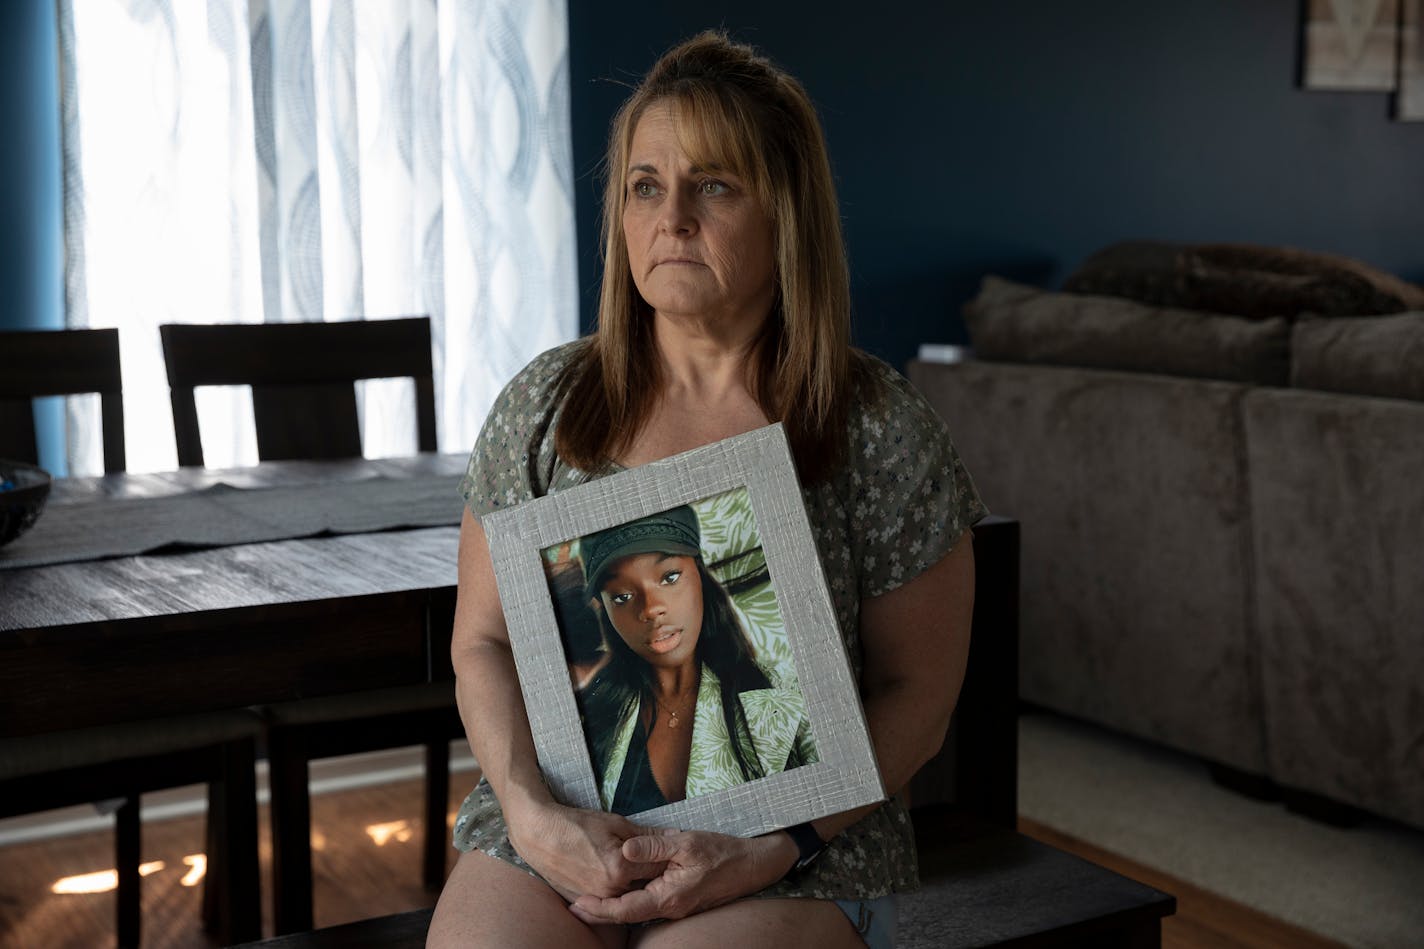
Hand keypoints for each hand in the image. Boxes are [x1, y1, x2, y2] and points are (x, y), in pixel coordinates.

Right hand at [505, 800, 673, 901]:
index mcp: (620, 869)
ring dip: (634, 881)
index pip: (657, 867)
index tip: (671, 850)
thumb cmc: (577, 825)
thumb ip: (647, 834)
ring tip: (631, 863)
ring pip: (627, 893)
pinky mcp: (583, 900)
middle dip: (652, 872)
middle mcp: (609, 889)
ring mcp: (595, 898)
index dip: (666, 857)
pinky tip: (612, 871)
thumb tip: (674, 835)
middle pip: (643, 884)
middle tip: (654, 857)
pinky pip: (608, 897)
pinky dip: (615, 887)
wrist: (539, 834)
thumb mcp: (616, 823)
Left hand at [567, 829, 797, 923]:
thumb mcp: (686, 843)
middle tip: (571, 904)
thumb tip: (623, 852)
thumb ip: (653, 847)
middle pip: (626, 915)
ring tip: (587, 898)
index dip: (598, 910)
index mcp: (668, 897)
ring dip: (612, 907)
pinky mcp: (679, 901)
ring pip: (636, 911)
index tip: (576, 904)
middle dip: (599, 912)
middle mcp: (669, 908)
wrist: (753, 865)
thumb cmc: (722, 852)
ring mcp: (675, 907)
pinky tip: (617, 890)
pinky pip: (648, 905)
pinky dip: (629, 900)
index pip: (625, 911)